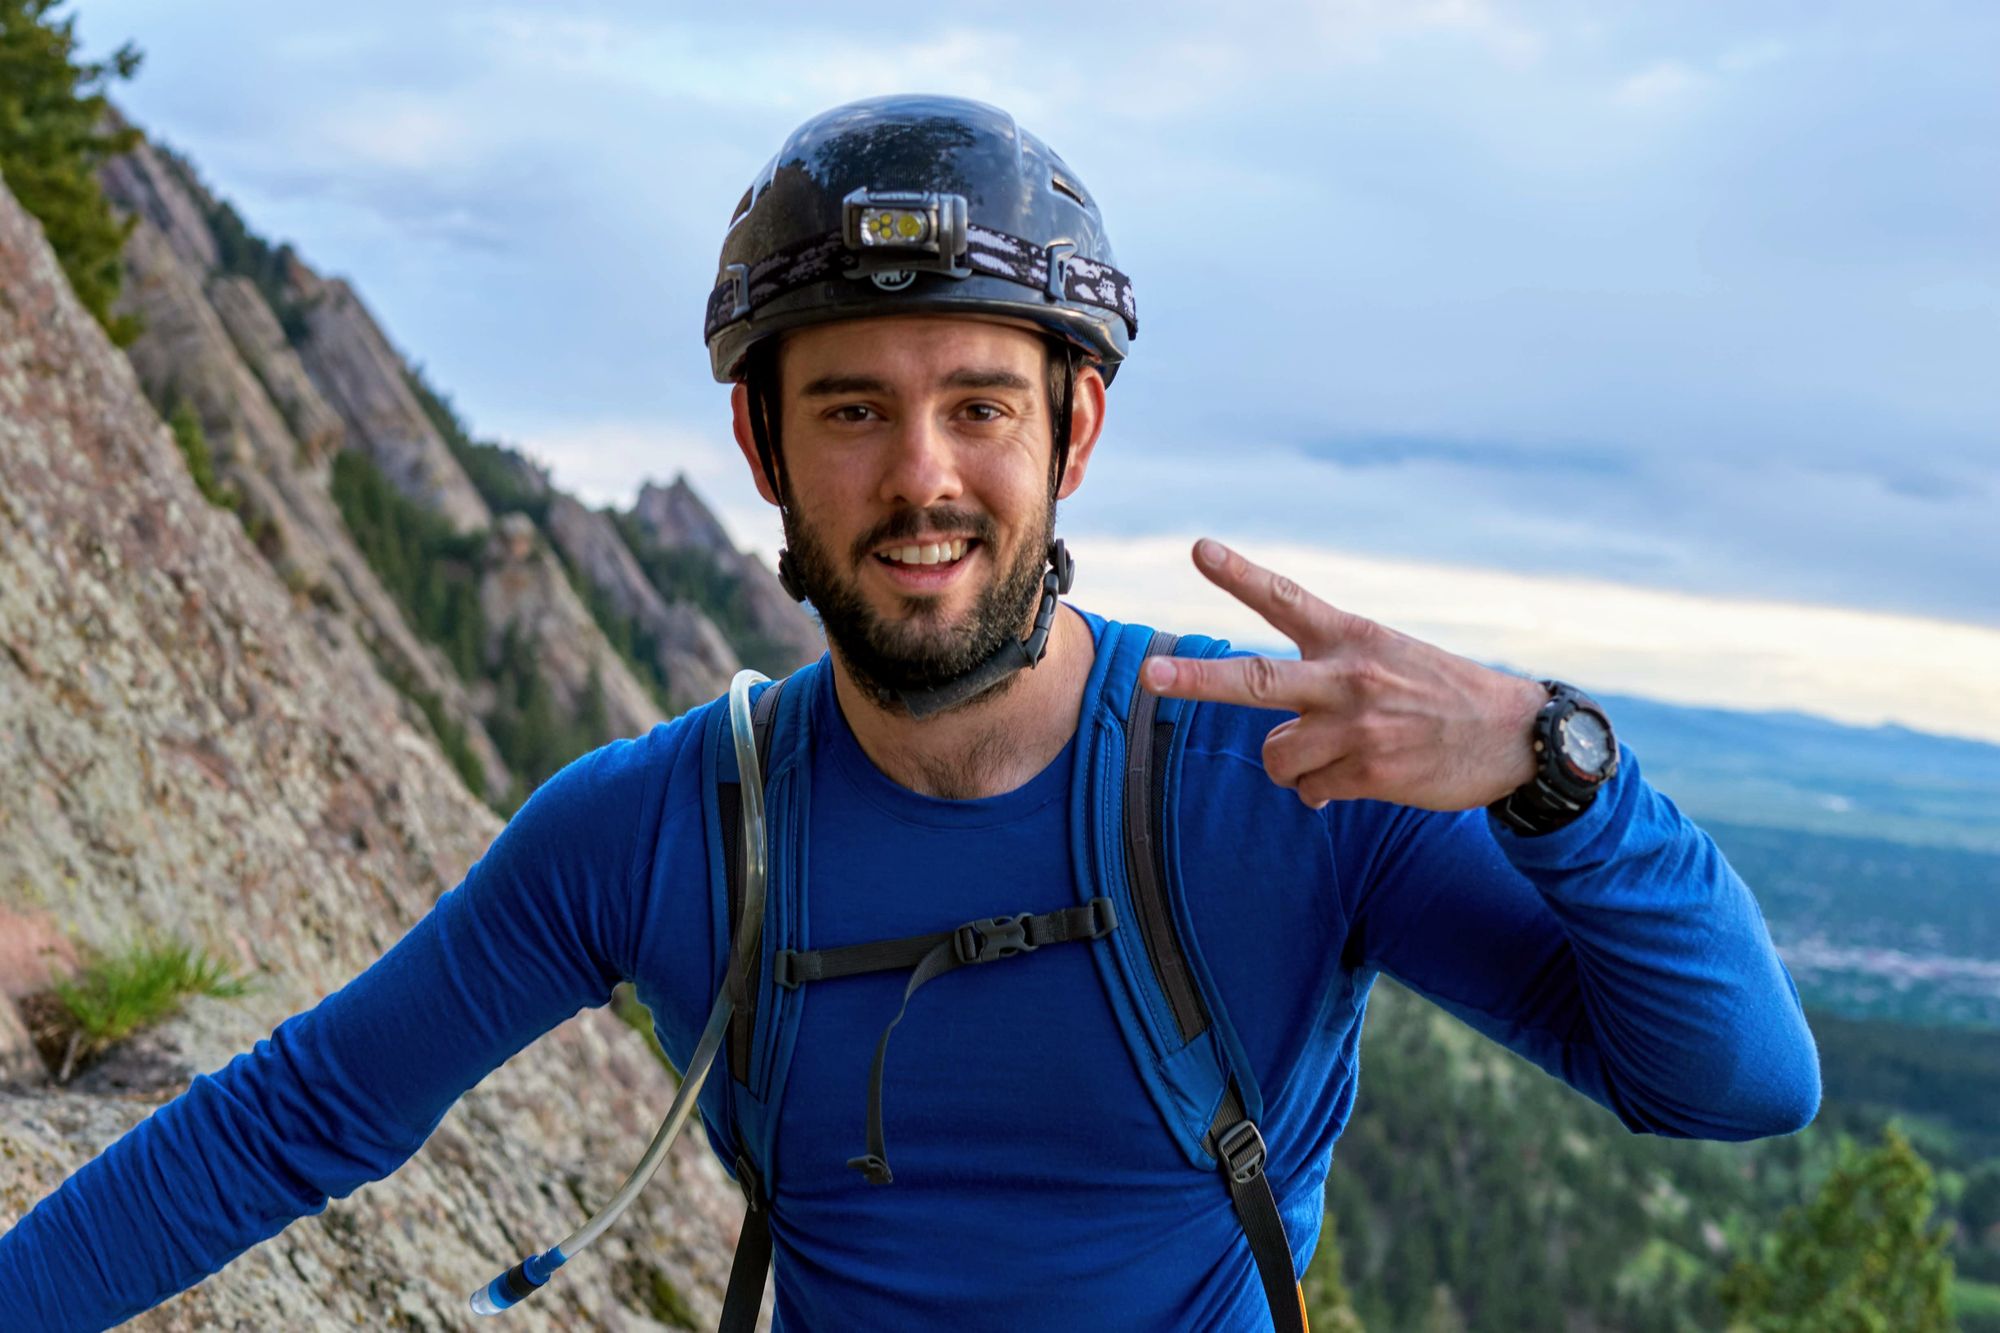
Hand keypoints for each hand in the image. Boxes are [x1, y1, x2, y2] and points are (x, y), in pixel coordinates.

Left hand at [1141, 539, 1547, 811]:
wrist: (1518, 735)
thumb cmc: (1444, 694)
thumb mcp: (1390, 657)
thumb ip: (1331, 673)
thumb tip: (1281, 731)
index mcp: (1352, 637)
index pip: (1285, 599)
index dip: (1239, 575)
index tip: (1199, 551)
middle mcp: (1349, 678)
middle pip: (1255, 680)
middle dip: (1196, 680)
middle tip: (1150, 674)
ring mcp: (1359, 727)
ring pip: (1277, 756)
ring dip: (1290, 765)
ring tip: (1329, 756)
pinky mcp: (1372, 772)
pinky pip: (1310, 790)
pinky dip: (1320, 790)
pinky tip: (1357, 777)